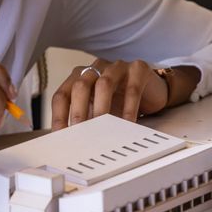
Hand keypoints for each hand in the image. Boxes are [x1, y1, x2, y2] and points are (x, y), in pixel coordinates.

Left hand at [50, 59, 167, 129]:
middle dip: (77, 112)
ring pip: (104, 84)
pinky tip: (128, 123)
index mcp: (79, 78)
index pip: (62, 96)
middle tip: (80, 133)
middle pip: (80, 87)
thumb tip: (74, 144)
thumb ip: (86, 121)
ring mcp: (116, 67)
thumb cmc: (120, 101)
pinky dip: (129, 108)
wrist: (153, 91)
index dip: (58, 116)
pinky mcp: (138, 69)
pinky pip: (132, 88)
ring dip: (101, 108)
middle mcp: (95, 68)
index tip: (60, 137)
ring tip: (102, 129)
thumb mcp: (99, 110)